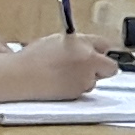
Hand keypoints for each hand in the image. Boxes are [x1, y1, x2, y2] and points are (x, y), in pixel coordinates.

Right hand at [0, 35, 116, 106]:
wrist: (24, 76)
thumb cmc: (37, 56)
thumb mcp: (60, 40)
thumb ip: (80, 43)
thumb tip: (92, 47)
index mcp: (84, 45)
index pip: (105, 44)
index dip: (102, 48)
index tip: (99, 50)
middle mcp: (89, 63)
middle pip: (110, 67)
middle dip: (102, 67)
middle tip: (89, 65)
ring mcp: (84, 80)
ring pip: (94, 80)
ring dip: (86, 77)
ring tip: (65, 73)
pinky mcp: (77, 94)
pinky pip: (83, 89)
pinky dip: (76, 86)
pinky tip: (60, 82)